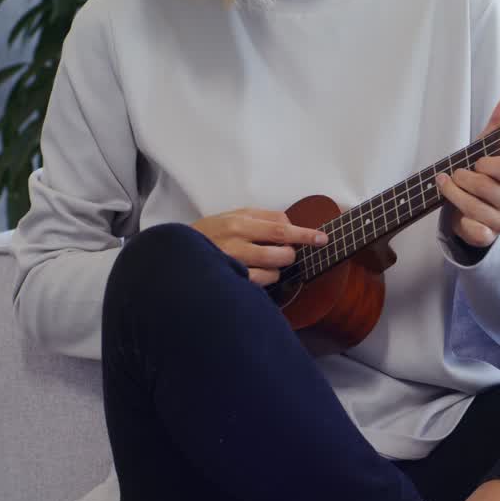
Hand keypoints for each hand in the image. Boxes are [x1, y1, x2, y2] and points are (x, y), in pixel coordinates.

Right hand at [190, 208, 327, 285]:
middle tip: (286, 253)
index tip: (322, 239)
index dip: (305, 234)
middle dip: (290, 253)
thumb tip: (290, 225)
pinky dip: (265, 281)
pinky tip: (257, 275)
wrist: (176, 254)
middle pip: (281, 249)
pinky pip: (260, 285)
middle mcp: (236, 240)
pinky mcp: (230, 281)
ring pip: (273, 270)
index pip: (281, 226)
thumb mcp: (232, 215)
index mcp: (239, 221)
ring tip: (265, 264)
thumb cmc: (209, 234)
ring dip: (277, 269)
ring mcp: (232, 262)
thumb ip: (261, 218)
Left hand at [437, 93, 499, 248]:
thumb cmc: (482, 178)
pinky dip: (462, 221)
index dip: (486, 163)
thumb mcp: (487, 151)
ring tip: (445, 185)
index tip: (476, 161)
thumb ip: (499, 125)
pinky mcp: (489, 237)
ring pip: (475, 209)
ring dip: (454, 195)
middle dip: (463, 178)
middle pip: (486, 188)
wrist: (475, 212)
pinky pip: (475, 231)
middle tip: (455, 174)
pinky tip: (458, 214)